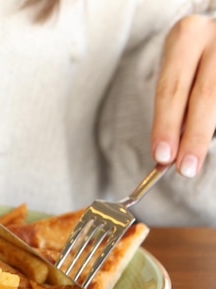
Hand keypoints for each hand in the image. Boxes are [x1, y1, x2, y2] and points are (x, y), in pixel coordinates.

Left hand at [151, 15, 215, 177]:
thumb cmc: (195, 61)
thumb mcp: (179, 70)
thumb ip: (175, 103)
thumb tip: (168, 151)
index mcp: (186, 35)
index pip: (170, 89)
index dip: (165, 125)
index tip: (161, 157)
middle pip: (204, 96)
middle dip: (194, 137)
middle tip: (185, 168)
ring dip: (209, 132)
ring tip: (196, 158)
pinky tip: (212, 138)